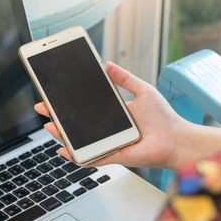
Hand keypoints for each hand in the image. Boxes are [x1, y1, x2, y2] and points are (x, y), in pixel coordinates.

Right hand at [35, 62, 189, 169]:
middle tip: (44, 108)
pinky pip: (90, 157)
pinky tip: (63, 150)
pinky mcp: (112, 156)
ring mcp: (108, 143)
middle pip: (78, 124)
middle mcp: (108, 129)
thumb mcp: (142, 91)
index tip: (55, 93)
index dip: (70, 101)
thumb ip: (125, 78)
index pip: (86, 107)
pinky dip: (76, 156)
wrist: (176, 139)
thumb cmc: (164, 118)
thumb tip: (108, 64)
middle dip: (58, 117)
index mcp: (114, 113)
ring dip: (62, 135)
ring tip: (49, 126)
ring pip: (79, 141)